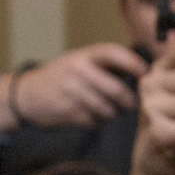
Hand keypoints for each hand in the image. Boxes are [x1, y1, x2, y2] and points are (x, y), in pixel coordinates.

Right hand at [2, 44, 147, 129]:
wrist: (30, 93)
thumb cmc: (63, 76)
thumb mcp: (79, 62)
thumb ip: (104, 65)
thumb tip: (139, 73)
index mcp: (83, 55)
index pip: (111, 53)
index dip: (131, 62)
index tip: (144, 72)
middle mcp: (77, 70)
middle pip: (115, 89)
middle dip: (128, 101)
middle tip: (131, 104)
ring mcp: (72, 91)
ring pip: (107, 108)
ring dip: (112, 113)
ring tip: (109, 110)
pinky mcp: (68, 111)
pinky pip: (94, 120)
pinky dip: (97, 121)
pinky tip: (91, 115)